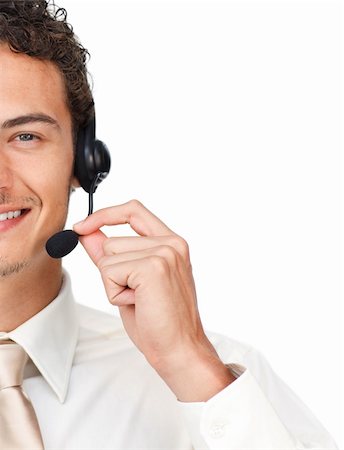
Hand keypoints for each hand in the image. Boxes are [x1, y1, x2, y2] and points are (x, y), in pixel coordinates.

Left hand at [73, 199, 234, 400]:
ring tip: (140, 300)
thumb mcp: (131, 281)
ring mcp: (164, 253)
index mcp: (172, 243)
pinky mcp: (152, 267)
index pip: (134, 210)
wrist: (179, 349)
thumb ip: (111, 254)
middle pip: (113, 241)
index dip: (106, 214)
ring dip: (114, 283)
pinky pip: (109, 271)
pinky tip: (138, 304)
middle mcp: (171, 243)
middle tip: (137, 294)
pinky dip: (115, 292)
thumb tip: (86, 233)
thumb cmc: (159, 320)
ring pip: (108, 256)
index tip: (84, 226)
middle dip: (112, 271)